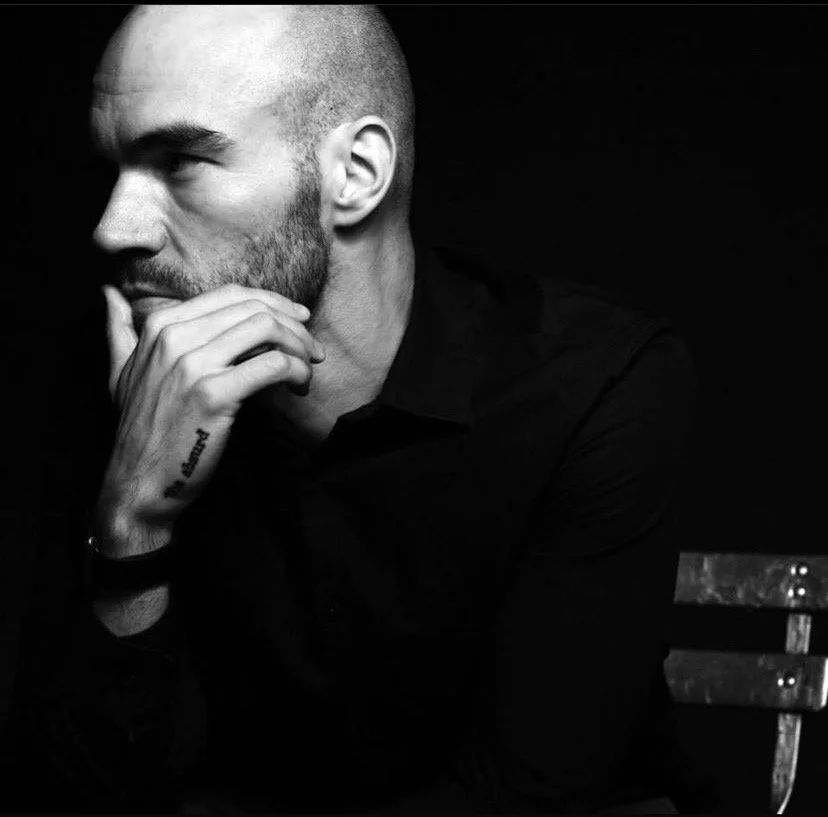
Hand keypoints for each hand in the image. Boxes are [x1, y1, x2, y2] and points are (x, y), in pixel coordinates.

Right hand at [95, 283, 323, 554]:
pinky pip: (273, 365)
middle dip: (295, 325)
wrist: (140, 483)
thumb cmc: (139, 430)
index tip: (298, 318)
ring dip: (300, 346)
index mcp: (160, 326)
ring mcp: (193, 365)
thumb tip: (109, 293)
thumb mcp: (118, 373)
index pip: (232, 295)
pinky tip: (299, 387)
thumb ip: (118, 331)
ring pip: (268, 330)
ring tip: (310, 367)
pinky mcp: (214, 395)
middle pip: (254, 309)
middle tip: (313, 349)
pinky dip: (297, 371)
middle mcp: (175, 338)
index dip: (274, 302)